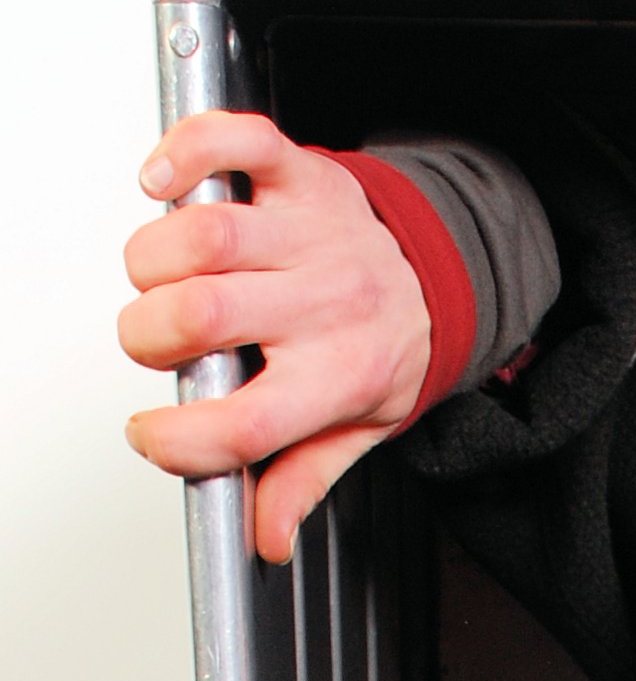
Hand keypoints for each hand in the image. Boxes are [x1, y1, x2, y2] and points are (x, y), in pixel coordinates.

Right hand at [120, 113, 431, 563]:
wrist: (441, 274)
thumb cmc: (384, 348)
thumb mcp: (356, 428)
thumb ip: (303, 480)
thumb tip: (266, 537)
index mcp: (339, 379)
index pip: (244, 424)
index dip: (179, 442)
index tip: (153, 437)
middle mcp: (326, 303)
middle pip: (204, 315)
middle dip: (150, 336)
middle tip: (158, 344)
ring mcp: (312, 234)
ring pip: (204, 235)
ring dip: (152, 261)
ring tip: (158, 280)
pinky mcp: (299, 173)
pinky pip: (235, 142)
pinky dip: (185, 152)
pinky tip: (164, 182)